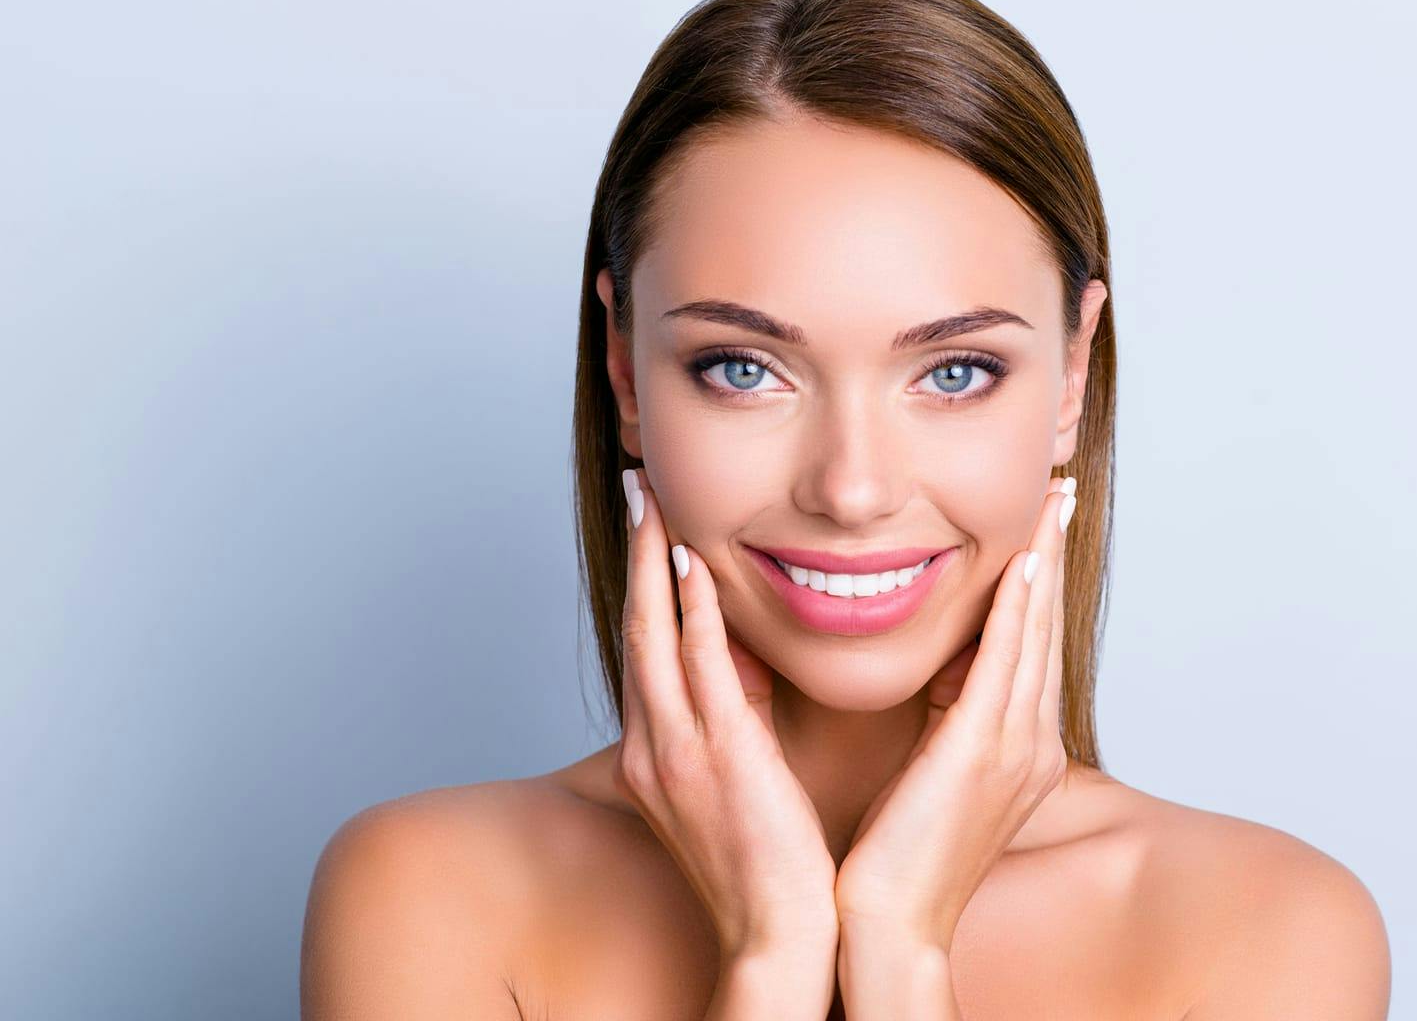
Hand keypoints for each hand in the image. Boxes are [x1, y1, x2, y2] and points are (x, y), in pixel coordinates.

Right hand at [612, 467, 838, 964]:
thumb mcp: (730, 786)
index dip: (644, 583)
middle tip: (638, 487)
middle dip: (636, 553)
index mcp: (655, 754)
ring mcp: (679, 750)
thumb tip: (744, 671)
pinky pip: (698, 670)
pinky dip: (689, 614)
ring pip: (654, 635)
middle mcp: (654, 745)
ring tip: (656, 501)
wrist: (777, 934)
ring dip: (654, 562)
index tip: (652, 527)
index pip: (644, 649)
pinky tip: (692, 565)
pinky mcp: (718, 756)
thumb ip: (728, 726)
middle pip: (635, 627)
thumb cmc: (765, 866)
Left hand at [832, 475, 1076, 951]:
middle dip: (1054, 554)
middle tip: (1061, 490)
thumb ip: (950, 719)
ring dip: (1042, 562)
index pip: (1034, 644)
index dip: (1042, 581)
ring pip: (1033, 634)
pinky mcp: (979, 752)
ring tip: (1049, 505)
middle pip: (1047, 627)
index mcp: (1022, 749)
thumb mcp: (936, 773)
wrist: (891, 925)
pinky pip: (1001, 665)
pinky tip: (1021, 565)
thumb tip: (944, 670)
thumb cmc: (899, 858)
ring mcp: (1013, 748)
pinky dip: (1015, 611)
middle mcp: (1032, 742)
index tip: (1043, 526)